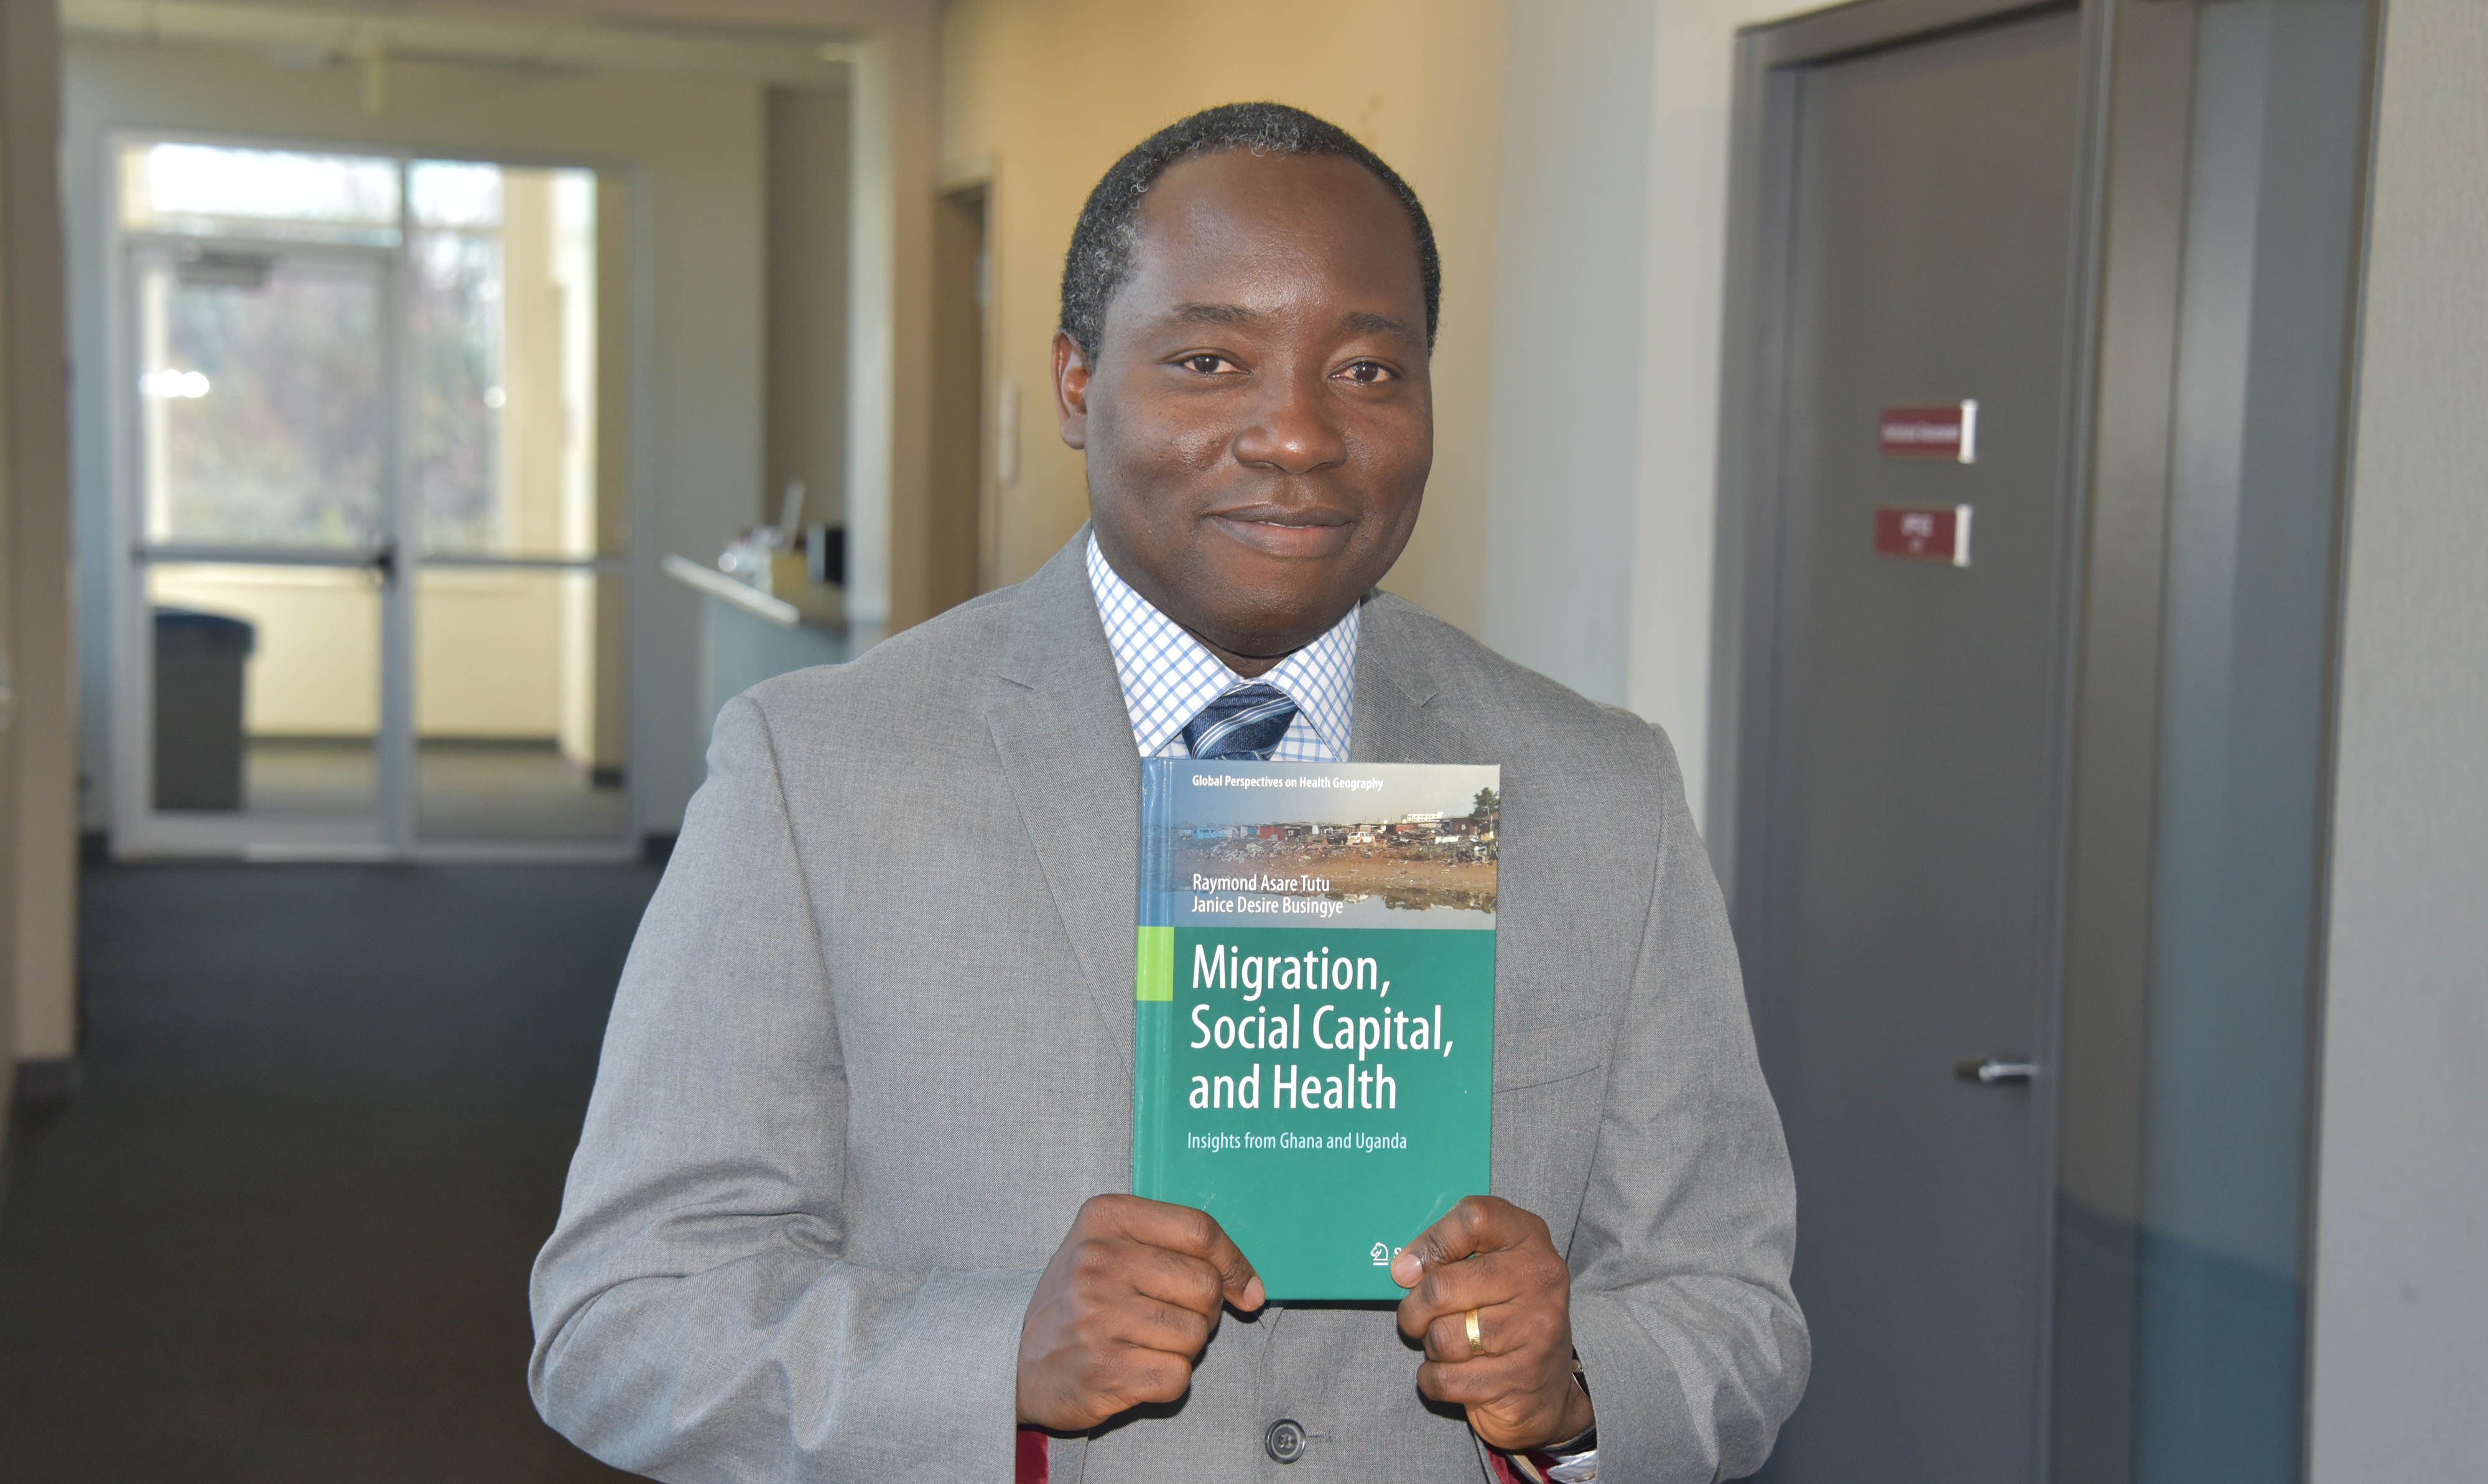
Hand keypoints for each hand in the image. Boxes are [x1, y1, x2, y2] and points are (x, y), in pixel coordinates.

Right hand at [1016, 1195, 1264, 1429]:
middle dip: (1206, 1310)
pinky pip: (1178, 1375)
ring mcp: (1099, 1317)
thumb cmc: (1079, 1300)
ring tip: (1146, 1341)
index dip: (1235, 1262)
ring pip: (1196, 1334)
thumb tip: (1253, 1290)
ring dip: (1185, 1346)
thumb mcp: (1111, 1246)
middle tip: (1175, 1317)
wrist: (1018, 1360)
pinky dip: (1169, 1378)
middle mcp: (1098, 1262)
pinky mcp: (1104, 1369)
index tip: (1247, 1288)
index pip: (1199, 1230)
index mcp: (1105, 1218)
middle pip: (1205, 1285)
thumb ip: (1179, 1249)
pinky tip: (1138, 1368)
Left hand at [1392, 1196, 1594, 1451]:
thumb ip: (1451, 1253)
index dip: (1431, 1242)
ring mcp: (1536, 1331)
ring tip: (1447, 1345)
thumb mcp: (1490, 1265)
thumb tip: (1405, 1270)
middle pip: (1442, 1287)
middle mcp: (1540, 1279)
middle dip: (1414, 1309)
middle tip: (1416, 1317)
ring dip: (1430, 1347)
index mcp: (1530, 1237)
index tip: (1408, 1268)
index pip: (1473, 1218)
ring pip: (1441, 1337)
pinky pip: (1444, 1379)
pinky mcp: (1521, 1379)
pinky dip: (1433, 1379)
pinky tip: (1453, 1374)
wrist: (1548, 1385)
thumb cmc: (1505, 1314)